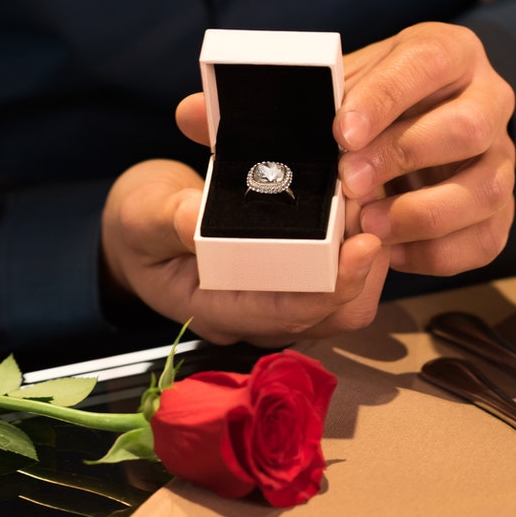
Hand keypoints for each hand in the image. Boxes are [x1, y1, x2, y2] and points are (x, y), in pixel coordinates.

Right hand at [101, 158, 386, 347]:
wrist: (140, 233)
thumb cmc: (139, 227)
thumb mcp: (141, 215)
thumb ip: (167, 218)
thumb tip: (194, 218)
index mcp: (216, 308)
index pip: (286, 313)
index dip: (331, 286)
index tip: (364, 244)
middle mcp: (256, 315)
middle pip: (330, 315)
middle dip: (365, 269)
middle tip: (376, 207)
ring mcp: (277, 302)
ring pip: (345, 302)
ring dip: (368, 258)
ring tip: (372, 201)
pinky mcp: (293, 282)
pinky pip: (340, 280)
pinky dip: (358, 246)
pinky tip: (362, 205)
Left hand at [335, 22, 515, 276]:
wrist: (419, 126)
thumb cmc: (383, 101)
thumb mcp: (359, 80)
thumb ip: (343, 96)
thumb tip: (312, 130)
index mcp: (455, 54)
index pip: (429, 63)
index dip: (385, 99)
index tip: (344, 132)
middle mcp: (491, 102)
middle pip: (468, 129)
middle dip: (402, 158)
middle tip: (350, 180)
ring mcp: (503, 158)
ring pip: (486, 190)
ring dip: (420, 214)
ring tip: (369, 224)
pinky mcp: (503, 209)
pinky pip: (484, 239)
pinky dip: (435, 253)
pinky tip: (394, 250)